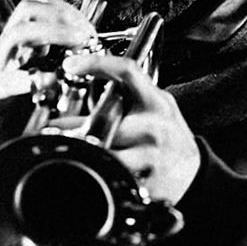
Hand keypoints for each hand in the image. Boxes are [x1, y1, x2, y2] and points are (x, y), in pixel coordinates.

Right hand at [0, 0, 95, 147]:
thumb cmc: (23, 111)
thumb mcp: (50, 82)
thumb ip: (66, 66)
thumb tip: (95, 53)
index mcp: (22, 46)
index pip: (40, 8)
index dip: (67, 12)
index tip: (90, 29)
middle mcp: (7, 52)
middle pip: (27, 11)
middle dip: (61, 17)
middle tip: (86, 35)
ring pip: (15, 36)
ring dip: (50, 35)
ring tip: (75, 49)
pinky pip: (3, 81)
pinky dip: (27, 79)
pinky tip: (50, 82)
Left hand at [54, 51, 201, 204]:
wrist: (194, 173)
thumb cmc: (169, 137)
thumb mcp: (158, 107)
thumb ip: (130, 95)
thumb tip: (85, 84)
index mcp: (156, 102)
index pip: (127, 72)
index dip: (97, 63)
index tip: (70, 64)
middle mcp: (154, 126)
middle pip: (104, 121)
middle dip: (71, 128)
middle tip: (52, 130)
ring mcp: (152, 156)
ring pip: (104, 154)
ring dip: (82, 155)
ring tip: (68, 154)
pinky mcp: (148, 182)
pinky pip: (113, 178)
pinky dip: (98, 177)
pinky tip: (94, 175)